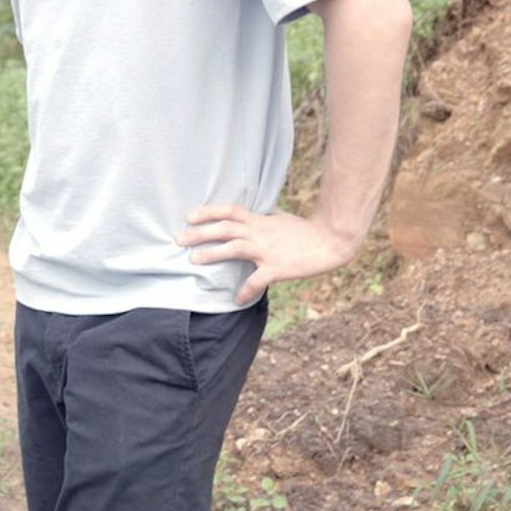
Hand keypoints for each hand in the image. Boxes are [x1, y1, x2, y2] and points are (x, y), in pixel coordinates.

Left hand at [176, 205, 357, 304]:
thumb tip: (264, 212)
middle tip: (179, 239)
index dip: (208, 211)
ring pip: (233, 248)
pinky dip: (244, 291)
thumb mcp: (284, 218)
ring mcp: (267, 250)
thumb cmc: (309, 230)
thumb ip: (270, 216)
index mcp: (261, 220)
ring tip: (193, 260)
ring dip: (211, 254)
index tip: (190, 215)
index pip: (229, 210)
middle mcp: (259, 232)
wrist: (331, 240)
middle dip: (199, 233)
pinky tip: (236, 300)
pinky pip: (256, 281)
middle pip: (223, 228)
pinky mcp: (277, 268)